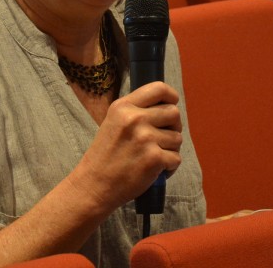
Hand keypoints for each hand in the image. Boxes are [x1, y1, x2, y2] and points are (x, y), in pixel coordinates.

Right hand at [71, 81, 182, 211]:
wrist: (94, 185)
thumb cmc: (105, 154)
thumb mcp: (114, 121)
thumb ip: (136, 110)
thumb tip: (166, 105)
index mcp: (123, 106)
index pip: (159, 89)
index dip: (171, 96)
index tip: (172, 104)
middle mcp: (135, 118)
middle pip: (174, 112)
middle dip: (173, 126)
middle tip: (163, 137)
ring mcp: (145, 138)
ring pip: (177, 137)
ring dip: (170, 148)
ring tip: (153, 156)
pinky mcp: (154, 158)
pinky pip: (176, 158)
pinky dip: (169, 166)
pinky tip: (155, 170)